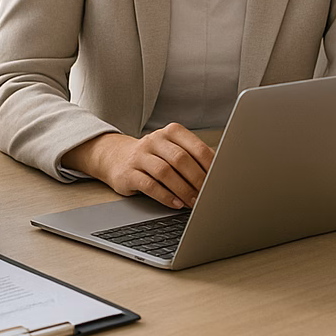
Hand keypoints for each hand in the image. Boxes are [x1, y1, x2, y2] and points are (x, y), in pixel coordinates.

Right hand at [64, 124, 215, 207]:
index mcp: (171, 132)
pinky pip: (149, 185)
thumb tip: (221, 173)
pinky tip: (176, 204)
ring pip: (165, 172)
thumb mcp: (173, 149)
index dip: (210, 165)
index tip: (220, 179)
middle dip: (197, 180)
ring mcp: (140, 156)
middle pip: (181, 159)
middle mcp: (155, 140)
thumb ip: (193, 157)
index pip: (196, 147)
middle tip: (208, 195)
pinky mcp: (128, 173)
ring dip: (183, 190)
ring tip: (194, 203)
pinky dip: (165, 196)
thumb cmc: (154, 156)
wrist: (115, 157)